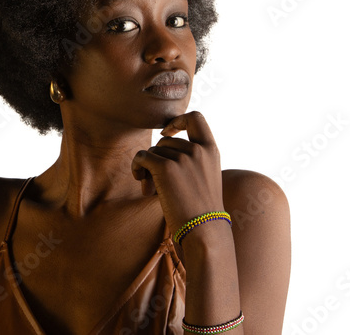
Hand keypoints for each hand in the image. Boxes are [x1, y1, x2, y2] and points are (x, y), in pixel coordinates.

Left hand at [131, 111, 223, 238]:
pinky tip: (141, 181)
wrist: (204, 232)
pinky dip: (137, 167)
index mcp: (211, 150)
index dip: (177, 120)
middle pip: (165, 141)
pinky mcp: (165, 168)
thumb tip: (155, 151)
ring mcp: (182, 158)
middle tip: (156, 180)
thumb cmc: (201, 210)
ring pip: (153, 151)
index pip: (195, 118)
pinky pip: (142, 157)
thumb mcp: (206, 177)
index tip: (166, 132)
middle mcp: (198, 150)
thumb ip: (191, 159)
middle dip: (157, 157)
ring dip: (148, 167)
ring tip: (152, 188)